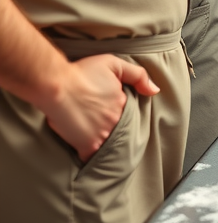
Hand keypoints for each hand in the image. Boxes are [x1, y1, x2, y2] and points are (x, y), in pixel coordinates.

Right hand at [40, 55, 159, 161]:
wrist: (56, 86)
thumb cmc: (83, 73)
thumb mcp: (114, 64)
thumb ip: (138, 75)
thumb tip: (155, 91)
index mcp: (123, 102)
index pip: (128, 111)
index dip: (119, 111)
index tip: (109, 110)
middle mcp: (116, 119)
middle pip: (119, 127)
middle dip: (112, 126)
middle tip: (99, 123)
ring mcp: (103, 133)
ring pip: (109, 142)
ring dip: (104, 140)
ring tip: (94, 137)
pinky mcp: (88, 145)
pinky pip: (94, 157)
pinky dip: (93, 156)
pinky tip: (89, 153)